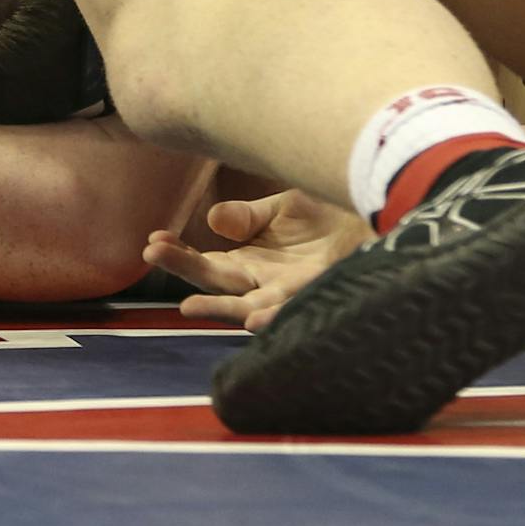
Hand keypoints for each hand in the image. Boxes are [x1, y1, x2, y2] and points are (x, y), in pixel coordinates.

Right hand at [142, 188, 366, 330]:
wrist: (373, 218)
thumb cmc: (325, 216)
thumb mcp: (279, 207)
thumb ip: (246, 216)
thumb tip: (212, 219)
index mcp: (246, 261)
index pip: (203, 262)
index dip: (177, 254)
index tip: (153, 240)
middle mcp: (260, 282)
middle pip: (215, 281)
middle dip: (182, 269)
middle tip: (151, 252)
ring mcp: (286, 292)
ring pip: (245, 305)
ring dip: (218, 309)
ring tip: (187, 306)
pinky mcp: (315, 294)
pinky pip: (290, 310)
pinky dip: (271, 318)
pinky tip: (252, 319)